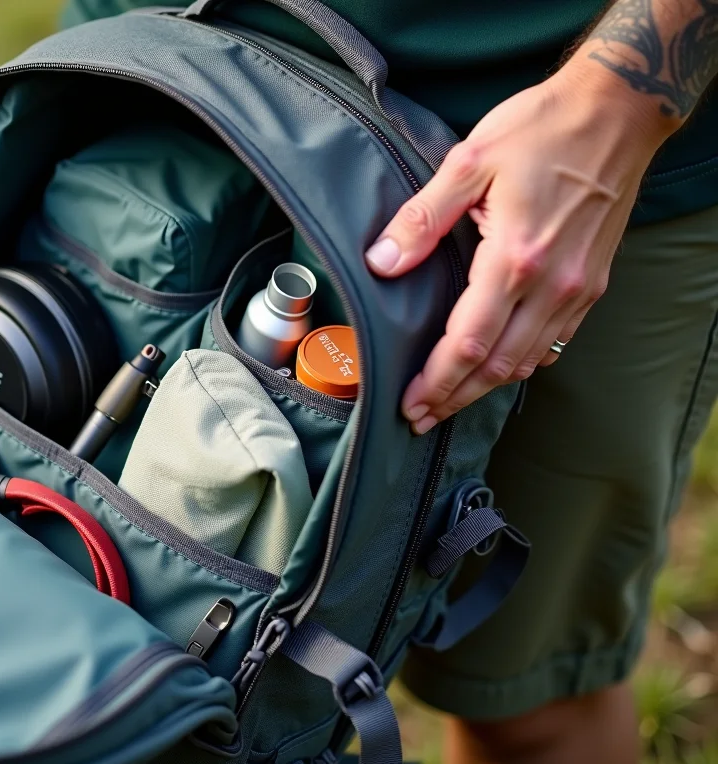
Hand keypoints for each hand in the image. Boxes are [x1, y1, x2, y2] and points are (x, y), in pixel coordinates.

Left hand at [364, 65, 676, 433]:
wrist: (618, 111)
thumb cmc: (542, 128)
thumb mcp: (469, 160)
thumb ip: (422, 219)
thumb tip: (381, 263)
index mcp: (516, 257)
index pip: (470, 342)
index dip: (437, 380)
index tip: (410, 403)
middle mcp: (553, 284)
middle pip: (498, 365)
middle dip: (455, 397)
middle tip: (420, 417)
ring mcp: (578, 287)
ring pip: (528, 360)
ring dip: (486, 387)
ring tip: (450, 400)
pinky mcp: (593, 282)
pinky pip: (554, 340)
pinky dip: (521, 362)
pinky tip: (497, 366)